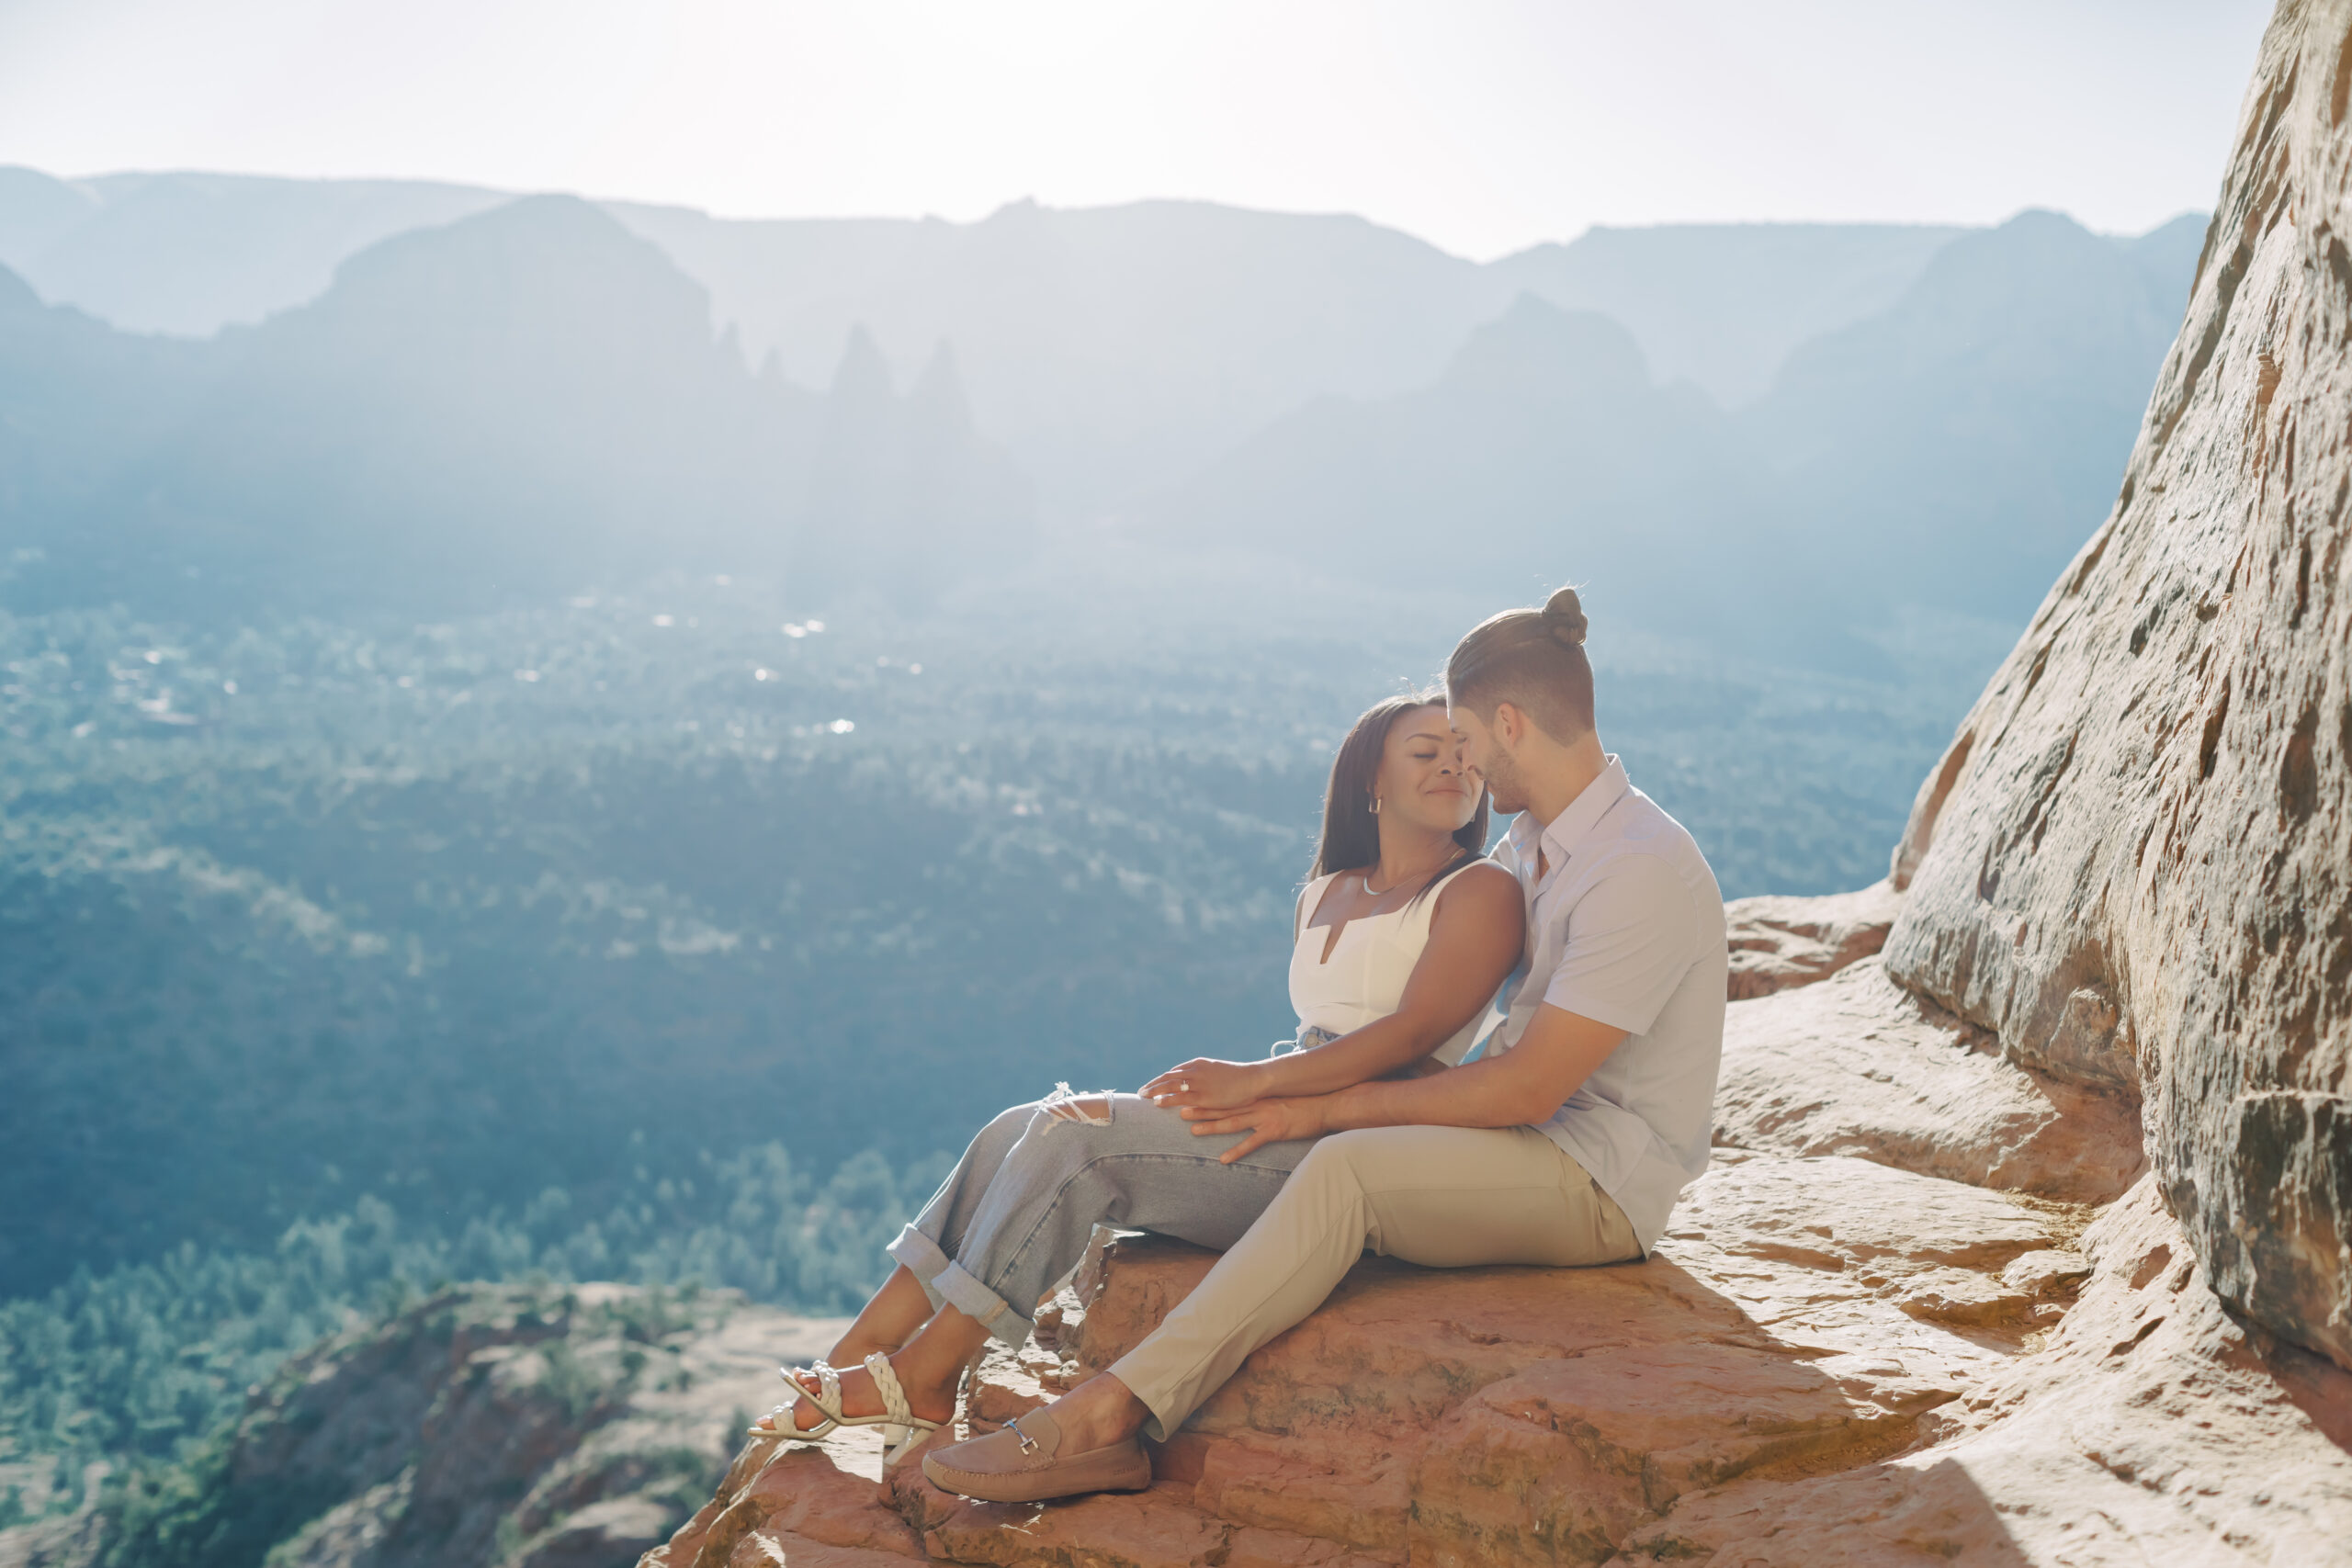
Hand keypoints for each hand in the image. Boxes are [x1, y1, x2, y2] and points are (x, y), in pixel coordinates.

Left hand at [1140, 1058, 1266, 1111]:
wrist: (1253, 1079)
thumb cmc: (1238, 1077)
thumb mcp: (1218, 1071)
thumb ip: (1204, 1075)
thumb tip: (1196, 1080)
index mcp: (1199, 1064)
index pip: (1174, 1072)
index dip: (1161, 1079)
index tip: (1152, 1085)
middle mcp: (1196, 1071)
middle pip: (1168, 1077)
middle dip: (1154, 1084)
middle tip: (1142, 1091)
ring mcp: (1199, 1083)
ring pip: (1170, 1085)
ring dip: (1155, 1091)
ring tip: (1144, 1097)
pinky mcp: (1204, 1096)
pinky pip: (1180, 1097)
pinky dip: (1166, 1099)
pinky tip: (1157, 1103)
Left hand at [1178, 1096, 1326, 1162]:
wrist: (1323, 1105)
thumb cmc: (1302, 1103)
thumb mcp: (1278, 1099)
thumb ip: (1262, 1101)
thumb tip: (1249, 1104)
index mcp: (1256, 1097)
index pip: (1227, 1098)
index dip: (1207, 1099)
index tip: (1190, 1097)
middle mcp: (1257, 1105)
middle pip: (1224, 1108)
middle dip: (1202, 1110)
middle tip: (1181, 1111)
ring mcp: (1264, 1117)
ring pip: (1233, 1122)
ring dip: (1212, 1127)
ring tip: (1193, 1130)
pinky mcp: (1274, 1131)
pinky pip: (1252, 1143)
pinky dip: (1236, 1151)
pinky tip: (1223, 1159)